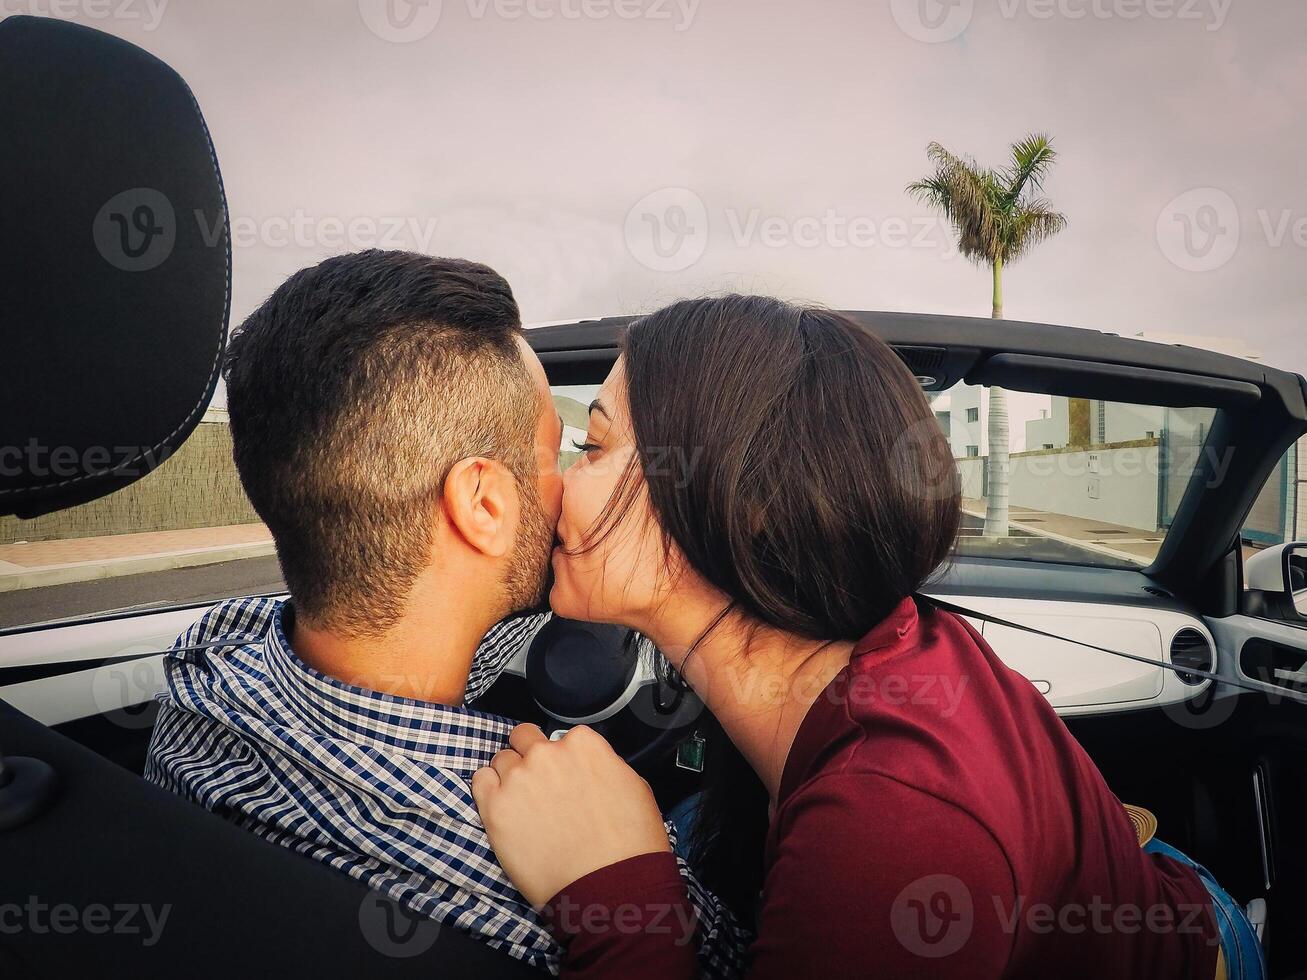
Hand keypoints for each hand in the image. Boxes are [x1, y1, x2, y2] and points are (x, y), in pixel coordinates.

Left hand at [471, 724, 671, 908]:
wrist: (609, 887)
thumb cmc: (627, 844)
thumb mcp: (634, 787)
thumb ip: (604, 764)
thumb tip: (588, 766)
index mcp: (583, 744)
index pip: (563, 736)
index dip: (564, 756)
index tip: (566, 774)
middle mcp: (546, 754)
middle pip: (525, 739)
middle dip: (531, 756)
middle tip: (540, 783)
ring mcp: (517, 779)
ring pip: (501, 760)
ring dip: (510, 776)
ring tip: (523, 804)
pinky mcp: (495, 808)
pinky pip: (480, 781)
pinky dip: (488, 789)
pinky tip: (503, 806)